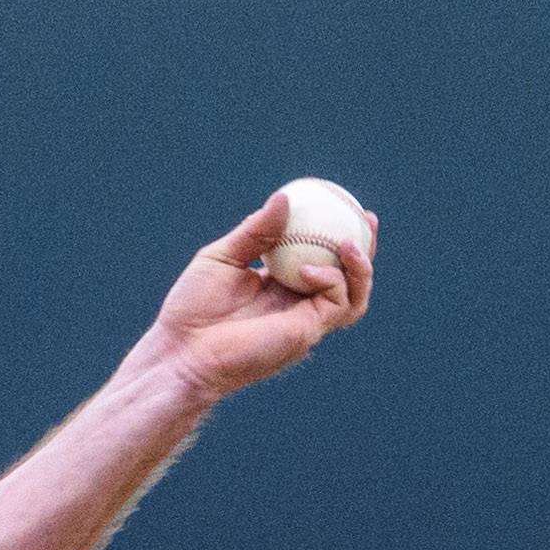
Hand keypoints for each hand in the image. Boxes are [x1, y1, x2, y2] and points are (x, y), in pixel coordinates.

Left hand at [140, 188, 374, 406]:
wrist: (183, 352)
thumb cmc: (192, 309)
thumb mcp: (222, 257)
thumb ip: (255, 232)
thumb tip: (283, 198)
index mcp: (279, 284)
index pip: (319, 257)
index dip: (336, 233)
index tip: (344, 205)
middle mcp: (297, 303)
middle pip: (347, 277)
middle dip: (365, 249)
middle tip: (366, 219)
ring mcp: (305, 320)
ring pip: (354, 295)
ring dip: (360, 268)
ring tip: (349, 242)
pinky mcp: (306, 333)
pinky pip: (337, 304)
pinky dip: (332, 281)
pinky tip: (307, 271)